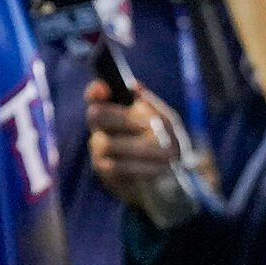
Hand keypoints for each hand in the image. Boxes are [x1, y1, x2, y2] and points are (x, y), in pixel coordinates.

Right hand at [84, 84, 184, 204]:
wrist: (170, 178)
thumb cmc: (166, 144)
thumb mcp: (167, 121)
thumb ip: (151, 104)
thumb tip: (134, 86)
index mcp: (114, 109)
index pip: (95, 95)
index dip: (95, 91)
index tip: (105, 90)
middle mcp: (101, 127)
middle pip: (95, 115)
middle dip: (124, 119)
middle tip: (152, 126)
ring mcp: (98, 149)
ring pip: (108, 143)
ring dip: (141, 148)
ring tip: (166, 153)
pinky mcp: (103, 171)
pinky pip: (116, 166)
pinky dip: (141, 166)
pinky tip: (160, 167)